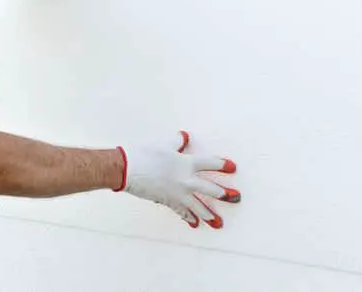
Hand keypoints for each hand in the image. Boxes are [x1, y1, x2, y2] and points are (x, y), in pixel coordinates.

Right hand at [115, 131, 239, 228]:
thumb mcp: (164, 143)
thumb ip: (177, 142)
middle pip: (211, 189)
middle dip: (225, 194)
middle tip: (235, 198)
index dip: (223, 165)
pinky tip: (195, 223)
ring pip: (199, 206)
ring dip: (210, 215)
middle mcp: (186, 180)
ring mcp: (178, 193)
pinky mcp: (168, 201)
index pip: (211, 164)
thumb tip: (184, 137)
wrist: (126, 168)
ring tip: (219, 222)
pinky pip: (182, 212)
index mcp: (187, 163)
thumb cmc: (144, 153)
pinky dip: (189, 218)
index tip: (233, 168)